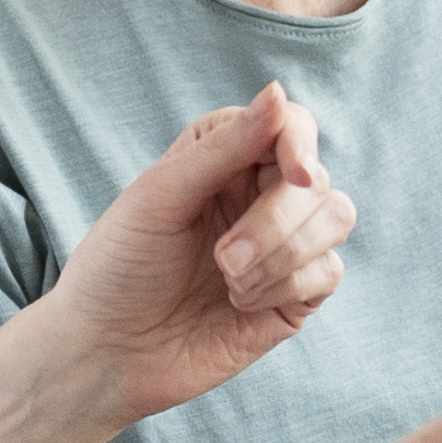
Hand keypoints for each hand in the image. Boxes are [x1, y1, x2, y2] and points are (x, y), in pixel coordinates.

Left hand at [43, 82, 355, 435]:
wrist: (105, 351)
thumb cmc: (119, 266)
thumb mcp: (162, 196)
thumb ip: (225, 146)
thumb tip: (278, 92)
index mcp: (226, 158)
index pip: (290, 126)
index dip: (300, 144)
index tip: (294, 174)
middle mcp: (259, 194)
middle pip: (316, 179)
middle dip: (275, 219)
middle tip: (223, 259)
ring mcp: (281, 245)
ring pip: (336, 218)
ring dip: (285, 251)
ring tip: (229, 279)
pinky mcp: (293, 296)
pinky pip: (329, 272)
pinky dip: (287, 285)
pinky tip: (239, 303)